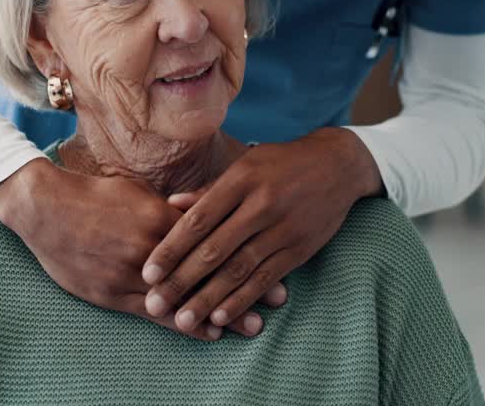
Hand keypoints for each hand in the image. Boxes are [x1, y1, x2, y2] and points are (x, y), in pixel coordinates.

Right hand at [0, 157, 284, 339]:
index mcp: (160, 217)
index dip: (246, 250)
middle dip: (246, 286)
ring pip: (186, 298)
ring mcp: (131, 274)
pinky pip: (155, 314)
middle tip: (281, 299)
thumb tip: (202, 210)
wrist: (46, 210)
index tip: (277, 258)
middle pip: (208, 270)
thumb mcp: (139, 191)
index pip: (213, 236)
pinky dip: (184, 324)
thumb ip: (171, 207)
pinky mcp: (112, 294)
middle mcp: (151, 248)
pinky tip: (208, 334)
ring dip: (222, 312)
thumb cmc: (95, 196)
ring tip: (254, 325)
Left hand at [141, 127, 381, 332]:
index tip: (148, 272)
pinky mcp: (299, 249)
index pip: (198, 220)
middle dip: (181, 281)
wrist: (337, 165)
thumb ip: (208, 190)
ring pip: (238, 270)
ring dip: (208, 299)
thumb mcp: (244, 166)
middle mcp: (260, 205)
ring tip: (182, 320)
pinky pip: (265, 279)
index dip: (171, 249)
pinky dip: (242, 300)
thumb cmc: (280, 163)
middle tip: (155, 304)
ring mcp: (282, 229)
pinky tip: (221, 317)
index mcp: (240, 181)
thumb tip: (170, 204)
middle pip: (214, 250)